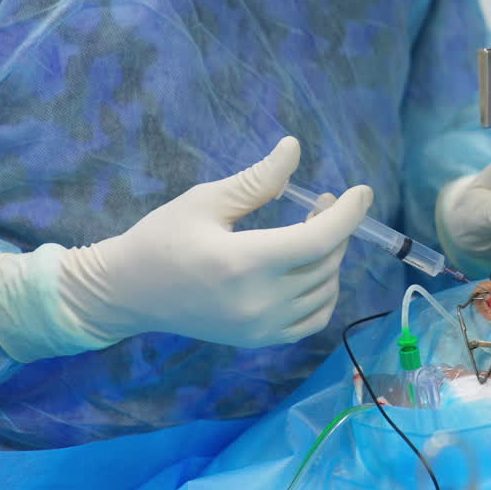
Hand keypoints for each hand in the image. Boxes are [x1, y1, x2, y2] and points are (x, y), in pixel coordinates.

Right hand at [0, 137, 373, 360]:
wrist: (129, 293)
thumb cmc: (161, 239)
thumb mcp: (205, 201)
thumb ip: (257, 180)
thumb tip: (294, 149)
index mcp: (243, 263)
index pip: (318, 240)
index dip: (348, 214)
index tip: (361, 192)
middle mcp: (258, 302)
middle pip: (325, 262)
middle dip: (335, 228)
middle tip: (319, 202)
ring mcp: (261, 327)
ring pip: (325, 289)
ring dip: (330, 257)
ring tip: (311, 230)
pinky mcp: (260, 340)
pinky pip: (315, 318)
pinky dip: (324, 291)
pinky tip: (309, 268)